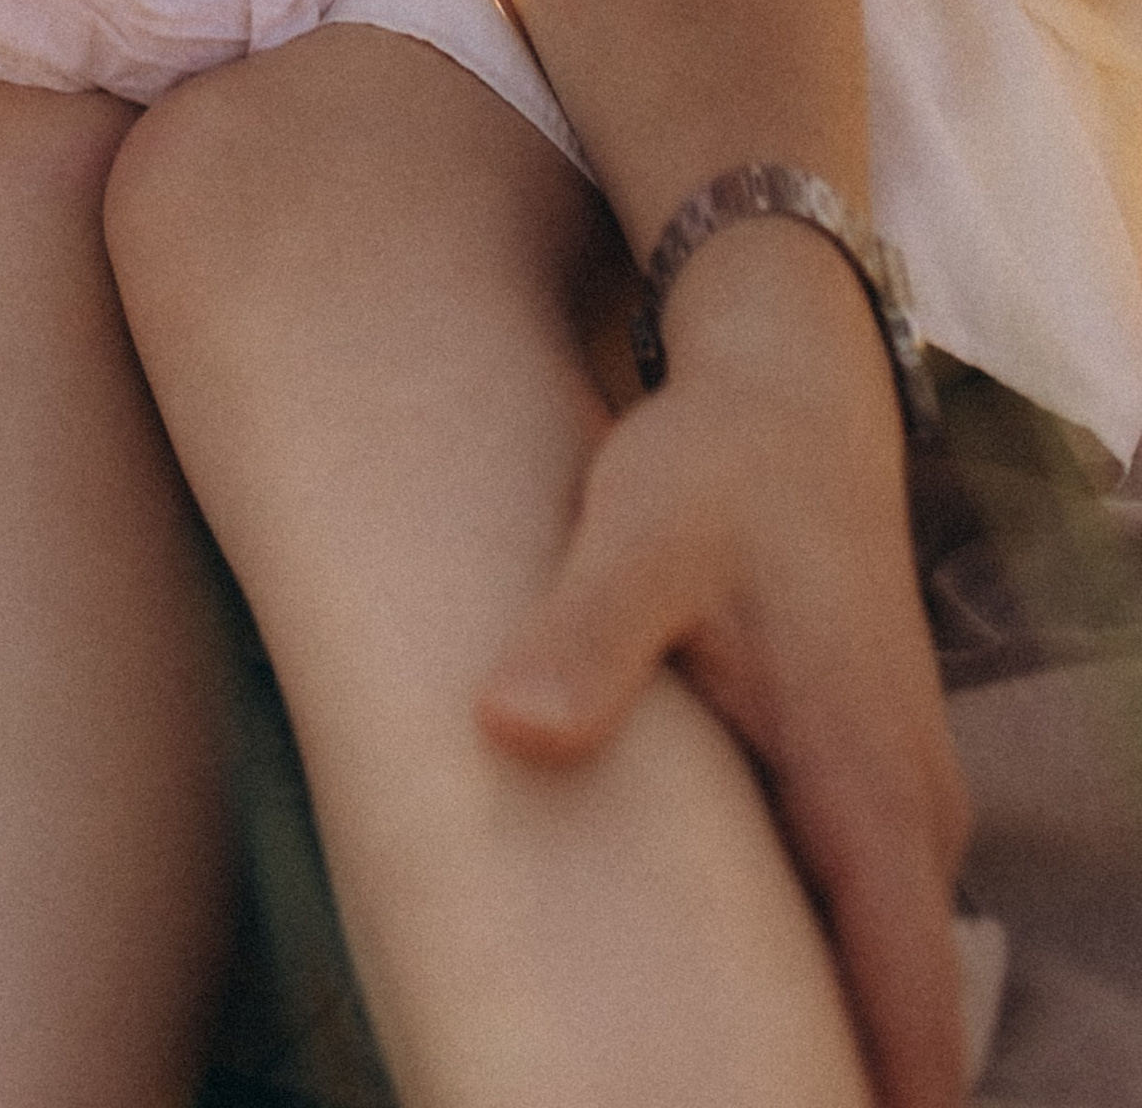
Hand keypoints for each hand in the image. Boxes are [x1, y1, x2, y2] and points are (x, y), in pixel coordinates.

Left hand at [479, 227, 968, 1107]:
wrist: (782, 383)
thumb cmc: (715, 467)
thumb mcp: (635, 540)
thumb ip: (583, 639)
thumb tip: (509, 734)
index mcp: (873, 794)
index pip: (907, 1014)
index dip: (857, 1103)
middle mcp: (908, 816)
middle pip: (892, 1016)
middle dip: (807, 1079)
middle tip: (673, 1104)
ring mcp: (890, 797)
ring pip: (864, 963)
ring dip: (797, 1020)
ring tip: (673, 1073)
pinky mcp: (854, 772)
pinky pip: (840, 905)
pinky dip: (790, 954)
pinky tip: (686, 981)